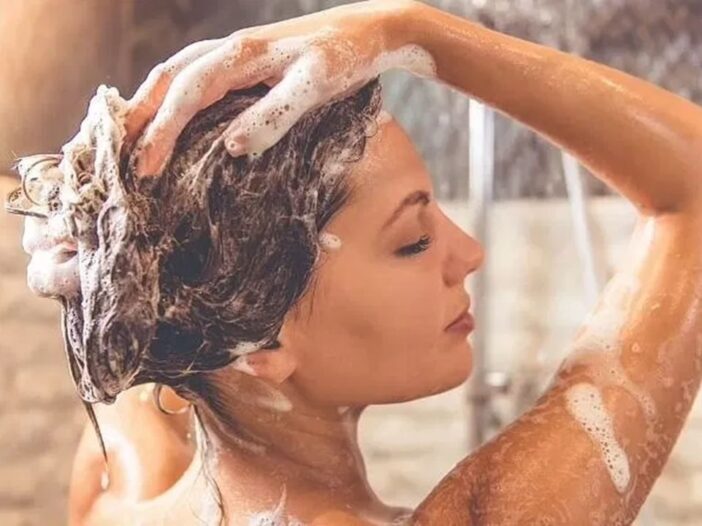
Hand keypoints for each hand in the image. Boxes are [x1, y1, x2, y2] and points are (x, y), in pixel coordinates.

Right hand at [125, 0, 433, 176]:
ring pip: (177, 73)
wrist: (369, 31)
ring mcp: (236, 52)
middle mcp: (229, 49)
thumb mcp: (314, 88)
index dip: (161, 132)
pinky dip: (175, 96)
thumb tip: (232, 147)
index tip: (144, 171)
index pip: (186, 95)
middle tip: (119, 158)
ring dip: (151, 104)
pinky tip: (175, 116)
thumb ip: (275, 115)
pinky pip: (197, 75)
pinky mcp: (247, 61)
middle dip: (140, 117)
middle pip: (168, 79)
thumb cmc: (344, 59)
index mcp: (239, 55)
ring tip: (132, 137)